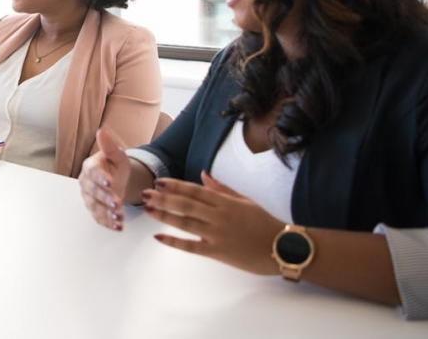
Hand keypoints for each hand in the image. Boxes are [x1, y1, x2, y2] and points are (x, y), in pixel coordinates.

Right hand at [78, 128, 130, 230]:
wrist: (117, 178)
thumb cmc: (115, 165)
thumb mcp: (117, 155)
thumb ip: (110, 146)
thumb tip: (101, 131)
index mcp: (90, 167)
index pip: (93, 172)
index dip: (101, 178)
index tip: (110, 182)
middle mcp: (86, 183)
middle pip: (93, 192)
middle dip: (105, 198)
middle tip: (117, 203)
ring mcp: (89, 198)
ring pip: (95, 207)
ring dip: (107, 214)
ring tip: (119, 218)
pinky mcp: (94, 209)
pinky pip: (98, 217)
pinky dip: (108, 223)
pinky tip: (118, 226)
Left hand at [143, 171, 282, 274]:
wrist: (282, 247)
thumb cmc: (264, 222)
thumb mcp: (245, 200)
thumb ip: (222, 189)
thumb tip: (203, 176)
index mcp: (225, 202)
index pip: (195, 191)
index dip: (176, 186)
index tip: (159, 181)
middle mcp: (218, 216)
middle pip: (185, 205)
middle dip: (163, 198)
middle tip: (145, 194)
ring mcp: (217, 234)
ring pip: (185, 222)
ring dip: (164, 215)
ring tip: (147, 210)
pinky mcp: (217, 252)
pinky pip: (191, 246)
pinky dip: (174, 242)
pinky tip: (159, 237)